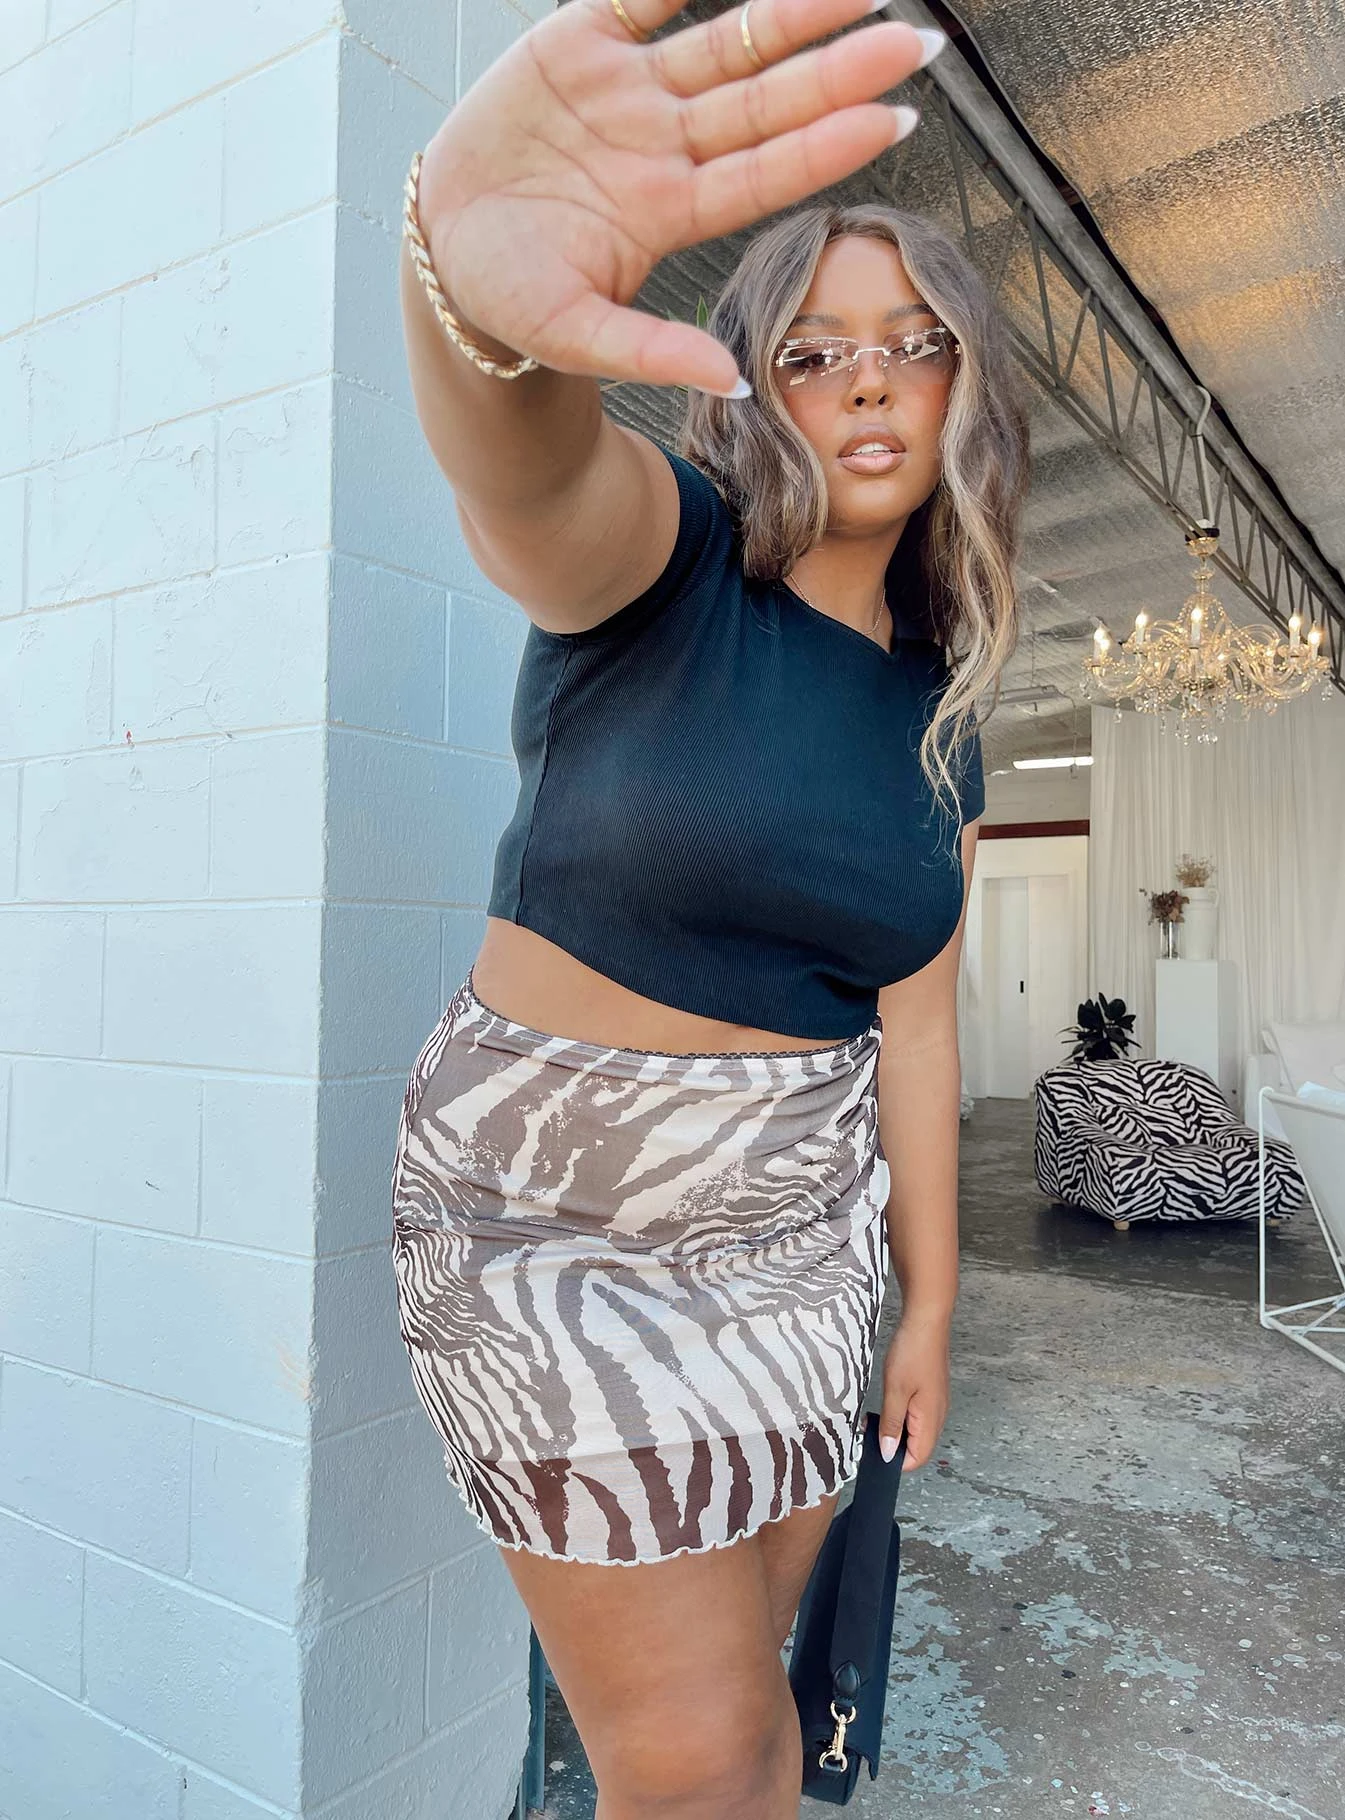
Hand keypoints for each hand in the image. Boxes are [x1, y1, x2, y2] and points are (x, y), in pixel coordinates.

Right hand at [415, 0, 939, 395]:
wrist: (441, 249)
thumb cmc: (512, 299)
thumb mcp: (576, 336)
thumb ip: (653, 353)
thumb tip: (732, 384)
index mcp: (670, 210)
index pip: (767, 171)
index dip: (828, 144)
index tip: (896, 119)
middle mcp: (665, 145)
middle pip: (766, 100)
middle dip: (837, 69)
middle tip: (914, 42)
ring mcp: (628, 92)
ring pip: (725, 38)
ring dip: (791, 9)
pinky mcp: (580, 44)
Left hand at [877, 1308, 950, 1471]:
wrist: (927, 1322)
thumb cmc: (912, 1353)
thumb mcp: (894, 1392)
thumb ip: (891, 1424)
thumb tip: (888, 1453)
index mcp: (930, 1420)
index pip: (917, 1458)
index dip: (895, 1462)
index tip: (873, 1453)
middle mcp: (938, 1416)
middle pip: (918, 1447)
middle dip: (895, 1447)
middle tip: (871, 1434)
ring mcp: (937, 1404)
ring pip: (918, 1431)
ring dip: (898, 1431)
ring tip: (877, 1419)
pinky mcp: (933, 1392)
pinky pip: (919, 1416)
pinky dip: (903, 1417)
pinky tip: (889, 1405)